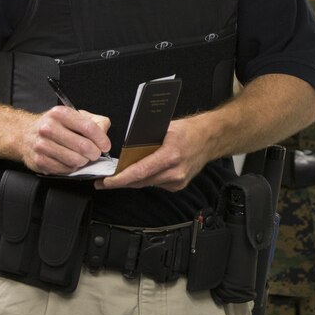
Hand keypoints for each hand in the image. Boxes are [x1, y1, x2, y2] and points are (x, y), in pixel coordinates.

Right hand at [21, 105, 110, 174]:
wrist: (25, 134)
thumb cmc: (55, 125)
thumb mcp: (74, 116)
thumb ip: (94, 120)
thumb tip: (104, 131)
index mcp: (60, 114)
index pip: (88, 127)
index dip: (101, 139)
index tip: (105, 146)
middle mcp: (49, 128)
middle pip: (83, 146)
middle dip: (94, 153)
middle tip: (95, 154)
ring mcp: (42, 145)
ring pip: (75, 160)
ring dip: (84, 161)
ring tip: (82, 157)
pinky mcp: (39, 160)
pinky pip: (64, 169)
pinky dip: (72, 168)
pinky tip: (70, 161)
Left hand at [95, 115, 209, 191]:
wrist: (211, 138)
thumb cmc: (190, 130)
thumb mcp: (165, 128)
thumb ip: (147, 139)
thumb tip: (127, 146)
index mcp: (171, 155)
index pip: (140, 172)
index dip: (121, 179)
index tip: (106, 182)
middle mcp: (175, 171)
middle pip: (141, 181)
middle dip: (121, 182)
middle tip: (103, 182)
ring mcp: (178, 180)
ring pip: (147, 184)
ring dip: (132, 181)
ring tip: (118, 177)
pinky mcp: (178, 185)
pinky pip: (156, 184)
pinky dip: (147, 179)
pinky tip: (141, 174)